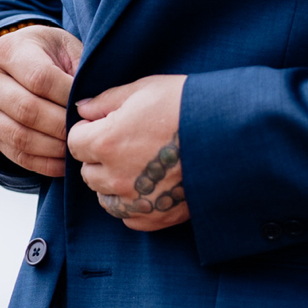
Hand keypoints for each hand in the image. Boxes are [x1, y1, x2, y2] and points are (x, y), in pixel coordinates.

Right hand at [0, 24, 82, 177]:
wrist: (19, 58)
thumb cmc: (50, 52)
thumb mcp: (66, 47)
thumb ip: (78, 69)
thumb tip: (92, 105)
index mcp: (9, 50)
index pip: (40, 78)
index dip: (67, 96)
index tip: (89, 105)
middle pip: (27, 110)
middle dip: (62, 125)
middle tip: (86, 132)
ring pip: (19, 137)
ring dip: (54, 148)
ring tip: (78, 147)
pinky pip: (17, 155)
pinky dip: (44, 164)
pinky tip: (66, 163)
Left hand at [68, 74, 187, 231]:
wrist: (233, 133)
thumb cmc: (190, 104)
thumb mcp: (145, 89)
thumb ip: (106, 101)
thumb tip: (81, 108)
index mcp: (106, 141)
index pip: (74, 143)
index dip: (89, 131)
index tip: (106, 125)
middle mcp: (116, 177)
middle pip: (88, 172)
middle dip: (100, 157)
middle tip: (127, 142)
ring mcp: (136, 201)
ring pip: (105, 198)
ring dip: (113, 183)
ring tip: (139, 164)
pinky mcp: (157, 218)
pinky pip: (129, 216)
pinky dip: (134, 204)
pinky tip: (151, 184)